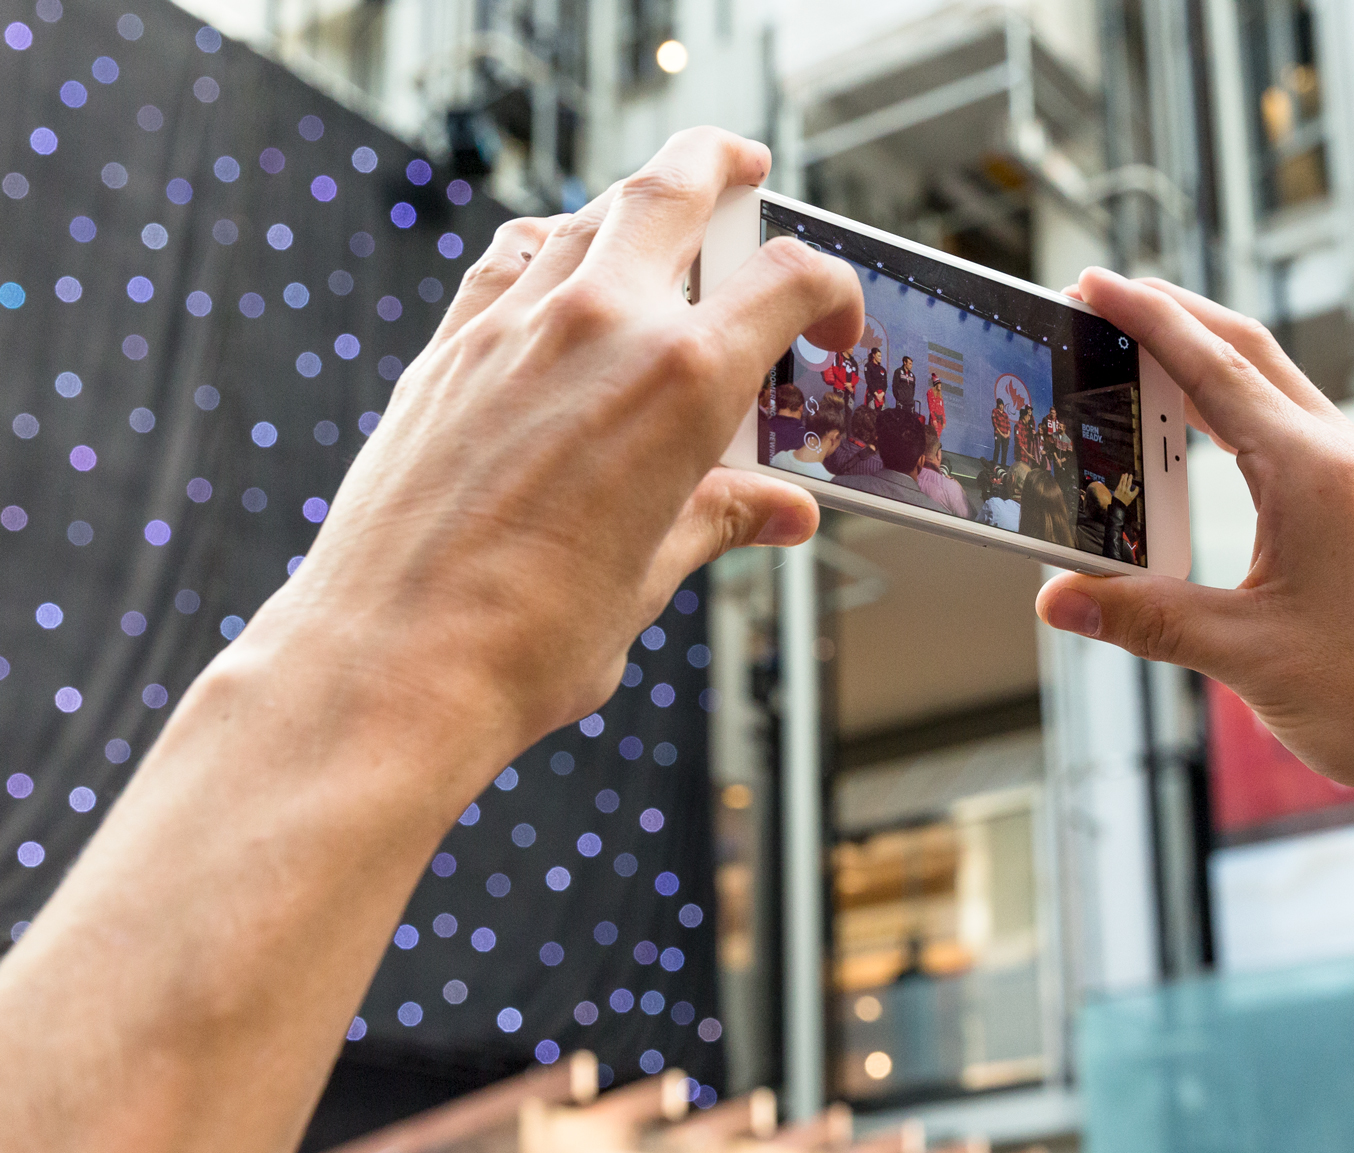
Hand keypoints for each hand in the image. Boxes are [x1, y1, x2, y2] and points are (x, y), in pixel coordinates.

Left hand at [240, 127, 864, 766]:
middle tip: (743, 168)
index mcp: (681, 381)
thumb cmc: (531, 637)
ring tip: (659, 221)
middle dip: (718, 167)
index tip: (836, 326)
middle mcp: (598, 325)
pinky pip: (506, 264)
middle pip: (672, 191)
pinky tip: (555, 270)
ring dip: (633, 206)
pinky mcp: (446, 352)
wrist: (392, 661)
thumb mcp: (652, 573)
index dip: (832, 291)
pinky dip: (546, 250)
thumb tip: (780, 511)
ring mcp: (511, 327)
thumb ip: (718, 517)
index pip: (787, 280)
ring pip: (584, 218)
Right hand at [1035, 272, 1353, 830]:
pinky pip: (1293, 437)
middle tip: (1105, 301)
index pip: (1213, 367)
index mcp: (1312, 471)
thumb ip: (1145, 618)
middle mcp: (1343, 460)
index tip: (1093, 283)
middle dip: (1175, 317)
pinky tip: (1209, 440)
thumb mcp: (1245, 653)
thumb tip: (1058, 600)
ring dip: (1208, 363)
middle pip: (1248, 353)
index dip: (1146, 319)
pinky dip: (1240, 416)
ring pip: (1275, 391)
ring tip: (1142, 358)